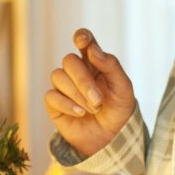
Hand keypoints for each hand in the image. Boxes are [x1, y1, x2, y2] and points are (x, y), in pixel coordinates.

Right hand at [46, 29, 135, 156]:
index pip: (83, 41)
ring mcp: (63, 86)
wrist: (112, 138)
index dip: (81, 37)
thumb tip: (92, 49)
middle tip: (98, 100)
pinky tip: (80, 113)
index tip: (83, 41)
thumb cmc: (119, 109)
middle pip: (69, 61)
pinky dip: (67, 104)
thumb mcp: (123, 87)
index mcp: (94, 61)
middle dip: (83, 80)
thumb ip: (110, 65)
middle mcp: (76, 71)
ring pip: (58, 76)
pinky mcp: (54, 104)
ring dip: (77, 94)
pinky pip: (52, 96)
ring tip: (94, 109)